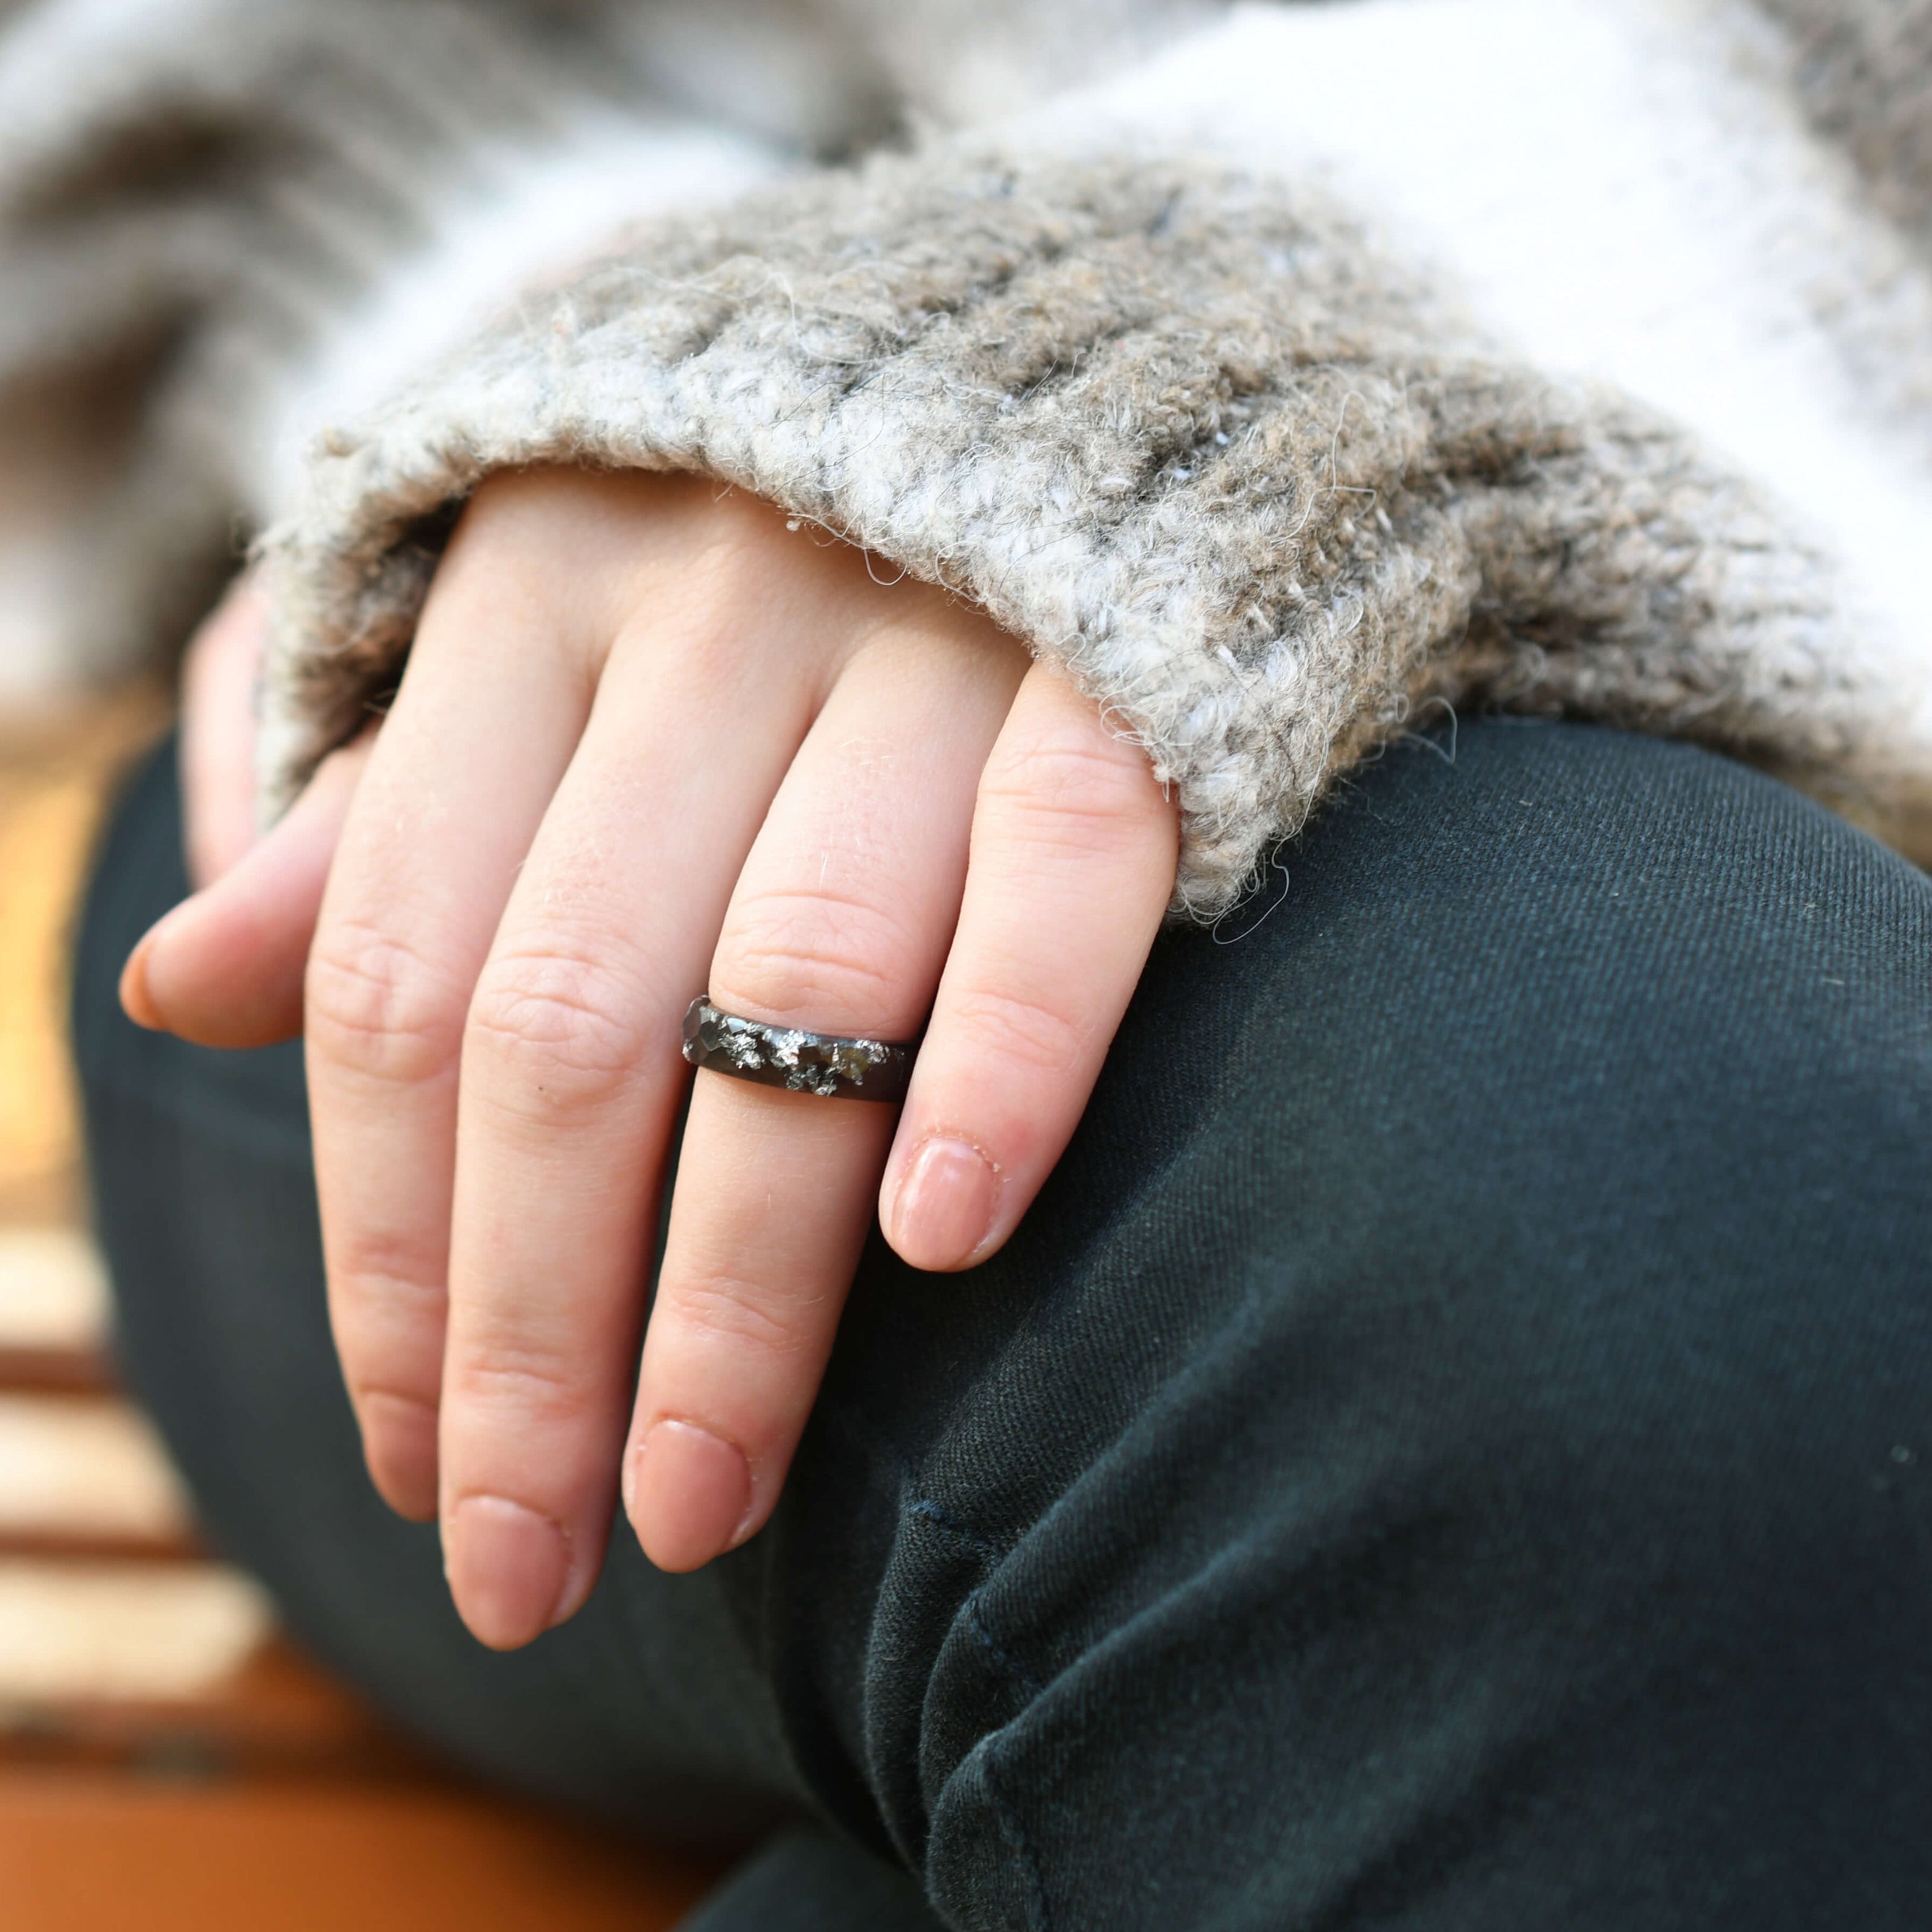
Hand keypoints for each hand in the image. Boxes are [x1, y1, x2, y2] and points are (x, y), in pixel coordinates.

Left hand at [124, 470, 1177, 1646]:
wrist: (1091, 344)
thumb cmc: (781, 536)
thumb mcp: (536, 628)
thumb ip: (377, 809)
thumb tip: (176, 988)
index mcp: (528, 594)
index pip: (401, 976)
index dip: (384, 1249)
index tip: (410, 1462)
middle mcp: (703, 604)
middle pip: (568, 1023)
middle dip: (529, 1331)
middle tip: (530, 1560)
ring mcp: (917, 623)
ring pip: (790, 986)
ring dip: (734, 1287)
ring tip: (700, 1502)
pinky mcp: (1116, 655)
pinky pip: (1052, 870)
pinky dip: (1000, 1055)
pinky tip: (941, 1242)